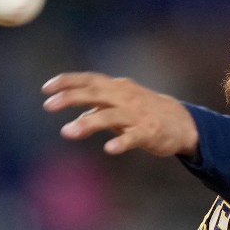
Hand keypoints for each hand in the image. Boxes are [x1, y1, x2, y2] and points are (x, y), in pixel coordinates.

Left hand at [41, 73, 198, 156]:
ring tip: (67, 131)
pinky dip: (121, 142)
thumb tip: (76, 119)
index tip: (46, 88)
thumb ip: (99, 109)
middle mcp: (125, 97)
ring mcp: (137, 114)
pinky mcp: (149, 132)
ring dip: (88, 122)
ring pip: (110, 116)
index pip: (89, 80)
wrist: (183, 123)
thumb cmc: (145, 112)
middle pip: (95, 93)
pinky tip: (109, 149)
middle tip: (48, 105)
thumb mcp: (121, 105)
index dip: (67, 81)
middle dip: (70, 97)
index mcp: (117, 88)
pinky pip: (133, 137)